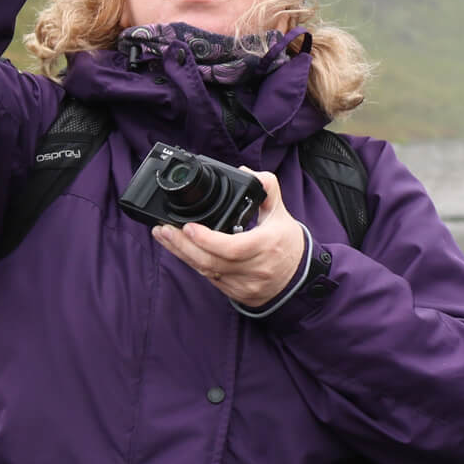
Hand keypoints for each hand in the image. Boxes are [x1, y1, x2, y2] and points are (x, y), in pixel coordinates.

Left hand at [151, 170, 307, 308]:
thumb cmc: (287, 243)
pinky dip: (193, 263)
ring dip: (182, 254)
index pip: (234, 247)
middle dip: (183, 246)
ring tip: (164, 236)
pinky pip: (210, 279)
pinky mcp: (237, 293)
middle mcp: (256, 268)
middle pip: (213, 261)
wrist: (300, 278)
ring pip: (207, 271)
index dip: (207, 240)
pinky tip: (180, 250)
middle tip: (164, 229)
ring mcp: (246, 284)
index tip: (188, 227)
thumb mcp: (281, 213)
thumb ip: (267, 188)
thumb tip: (246, 170)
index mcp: (267, 245)